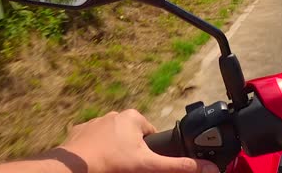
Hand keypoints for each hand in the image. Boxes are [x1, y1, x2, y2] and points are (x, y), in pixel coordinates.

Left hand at [60, 109, 218, 172]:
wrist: (74, 167)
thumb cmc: (112, 163)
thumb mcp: (148, 166)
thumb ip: (177, 166)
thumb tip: (208, 168)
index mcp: (134, 117)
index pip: (151, 133)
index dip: (151, 151)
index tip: (145, 164)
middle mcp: (115, 115)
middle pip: (132, 137)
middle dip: (132, 152)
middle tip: (128, 168)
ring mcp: (95, 123)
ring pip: (112, 139)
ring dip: (113, 152)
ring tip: (112, 168)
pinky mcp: (79, 133)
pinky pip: (92, 143)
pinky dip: (95, 152)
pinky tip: (96, 165)